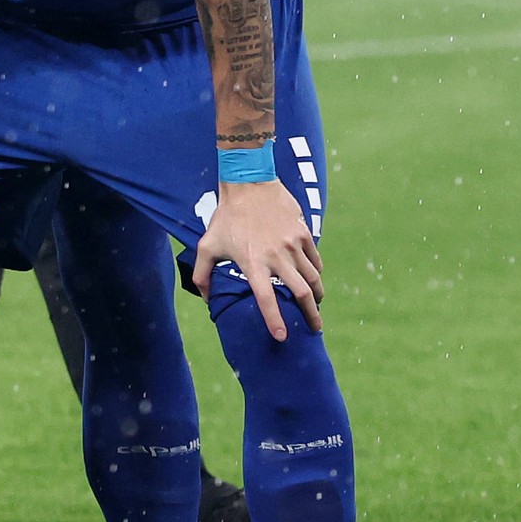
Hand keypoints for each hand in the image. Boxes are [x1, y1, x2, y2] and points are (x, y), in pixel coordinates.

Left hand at [196, 177, 323, 342]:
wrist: (249, 184)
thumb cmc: (226, 217)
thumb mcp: (206, 245)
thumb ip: (202, 274)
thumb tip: (205, 299)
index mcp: (252, 262)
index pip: (267, 298)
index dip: (274, 320)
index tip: (282, 336)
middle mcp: (276, 256)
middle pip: (301, 293)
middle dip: (311, 315)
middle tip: (314, 329)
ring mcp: (293, 245)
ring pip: (313, 279)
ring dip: (317, 297)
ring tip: (316, 308)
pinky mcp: (303, 235)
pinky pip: (315, 261)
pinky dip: (317, 275)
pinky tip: (314, 282)